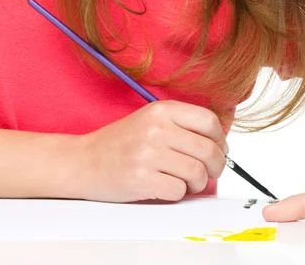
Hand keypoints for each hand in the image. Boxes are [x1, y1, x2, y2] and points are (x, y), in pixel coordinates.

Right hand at [74, 101, 228, 202]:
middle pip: (208, 149)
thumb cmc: (121, 142)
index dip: (221, 139)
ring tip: (187, 181)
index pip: (209, 121)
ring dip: (198, 183)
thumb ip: (182, 124)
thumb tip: (219, 142)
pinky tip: (166, 187)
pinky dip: (178, 193)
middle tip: (211, 171)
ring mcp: (148, 154)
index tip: (220, 148)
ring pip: (197, 173)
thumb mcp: (151, 119)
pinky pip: (178, 191)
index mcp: (162, 110)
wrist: (83, 161)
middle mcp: (157, 129)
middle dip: (217, 165)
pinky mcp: (141, 179)